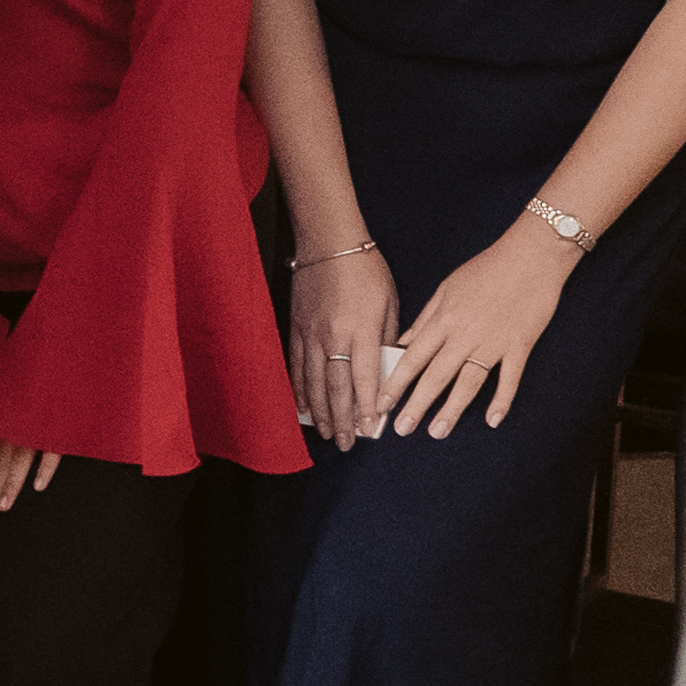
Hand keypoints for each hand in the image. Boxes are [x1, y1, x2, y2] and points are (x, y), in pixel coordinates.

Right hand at [289, 242, 400, 447]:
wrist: (328, 243)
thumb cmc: (365, 269)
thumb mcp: (389, 302)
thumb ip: (387, 337)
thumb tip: (388, 368)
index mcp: (361, 330)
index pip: (365, 378)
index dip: (366, 407)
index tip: (370, 428)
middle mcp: (333, 337)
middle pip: (336, 388)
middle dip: (342, 419)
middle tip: (347, 443)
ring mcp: (311, 334)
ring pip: (314, 382)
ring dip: (320, 411)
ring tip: (327, 433)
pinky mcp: (297, 329)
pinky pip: (296, 366)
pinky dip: (299, 389)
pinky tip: (302, 406)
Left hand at [381, 227, 577, 437]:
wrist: (531, 256)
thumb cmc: (486, 268)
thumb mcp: (447, 288)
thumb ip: (425, 319)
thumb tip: (403, 344)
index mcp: (444, 319)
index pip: (412, 357)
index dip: (395, 383)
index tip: (381, 404)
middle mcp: (464, 334)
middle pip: (436, 375)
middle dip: (416, 404)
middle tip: (402, 428)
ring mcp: (493, 342)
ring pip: (468, 382)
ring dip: (452, 409)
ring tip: (437, 431)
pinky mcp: (520, 345)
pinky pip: (509, 378)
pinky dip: (502, 400)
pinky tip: (492, 420)